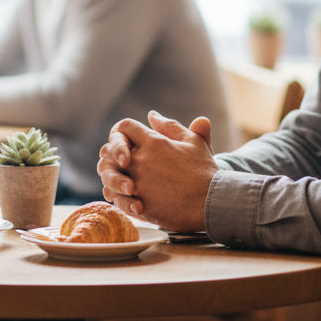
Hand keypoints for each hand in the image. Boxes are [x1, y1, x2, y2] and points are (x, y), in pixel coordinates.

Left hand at [97, 111, 215, 231]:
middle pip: (109, 150)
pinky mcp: (139, 205)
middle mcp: (141, 161)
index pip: (125, 127)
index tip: (130, 141)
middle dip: (112, 153)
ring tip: (124, 180)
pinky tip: (126, 197)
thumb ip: (171, 126)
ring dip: (111, 176)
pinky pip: (115, 198)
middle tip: (121, 161)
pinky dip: (116, 197)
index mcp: (154, 143)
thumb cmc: (204, 172)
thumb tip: (152, 115)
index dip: (123, 132)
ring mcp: (138, 184)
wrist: (212, 204)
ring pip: (108, 176)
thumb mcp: (194, 142)